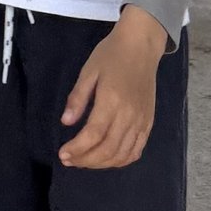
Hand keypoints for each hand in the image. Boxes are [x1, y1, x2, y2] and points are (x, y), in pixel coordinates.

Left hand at [60, 9, 165, 167]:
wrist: (141, 46)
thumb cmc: (111, 55)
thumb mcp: (89, 70)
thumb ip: (77, 97)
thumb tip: (65, 122)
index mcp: (112, 100)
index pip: (94, 134)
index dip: (77, 148)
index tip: (62, 154)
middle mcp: (129, 115)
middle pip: (108, 149)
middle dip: (86, 160)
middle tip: (69, 160)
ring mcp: (142, 122)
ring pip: (122, 155)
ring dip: (102, 164)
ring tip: (84, 161)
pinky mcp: (149, 124)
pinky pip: (136, 151)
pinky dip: (121, 160)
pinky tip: (107, 159)